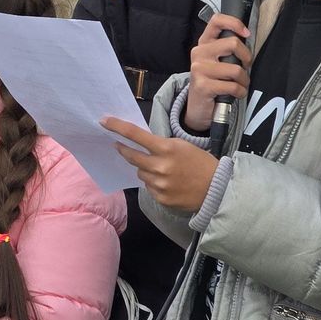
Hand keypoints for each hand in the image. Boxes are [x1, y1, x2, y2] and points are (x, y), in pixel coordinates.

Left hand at [103, 116, 219, 212]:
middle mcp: (159, 166)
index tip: (104, 121)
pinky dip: (153, 183)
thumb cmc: (200, 163)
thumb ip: (161, 145)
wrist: (216, 189)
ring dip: (145, 169)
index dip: (118, 127)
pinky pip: (148, 187)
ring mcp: (158, 184)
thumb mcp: (182, 146)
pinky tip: (168, 183)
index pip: (136, 135)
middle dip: (124, 149)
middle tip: (119, 145)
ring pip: (140, 172)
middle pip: (131, 156)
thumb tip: (140, 144)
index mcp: (166, 148)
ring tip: (162, 170)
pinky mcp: (160, 198)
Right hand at [183, 14, 252, 131]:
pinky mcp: (203, 86)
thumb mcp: (216, 62)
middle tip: (245, 67)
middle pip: (233, 43)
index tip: (246, 34)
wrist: (197, 107)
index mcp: (204, 43)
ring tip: (240, 85)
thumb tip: (247, 40)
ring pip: (236, 69)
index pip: (217, 21)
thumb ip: (226, 50)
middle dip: (247, 58)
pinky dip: (240, 92)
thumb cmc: (212, 82)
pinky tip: (236, 94)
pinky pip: (233, 86)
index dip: (234, 23)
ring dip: (244, 80)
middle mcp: (199, 53)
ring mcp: (199, 69)